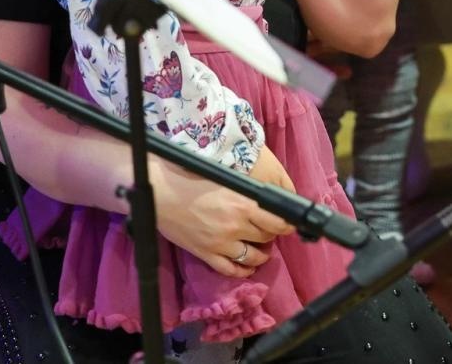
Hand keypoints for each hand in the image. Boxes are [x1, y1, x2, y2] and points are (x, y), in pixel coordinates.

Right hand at [150, 148, 294, 278]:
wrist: (163, 194)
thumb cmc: (192, 181)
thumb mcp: (227, 182)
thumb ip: (246, 195)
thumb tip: (265, 202)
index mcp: (244, 204)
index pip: (277, 221)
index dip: (286, 225)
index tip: (289, 225)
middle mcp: (236, 225)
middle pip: (266, 238)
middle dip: (271, 237)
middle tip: (270, 233)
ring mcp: (221, 243)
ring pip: (252, 257)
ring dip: (261, 256)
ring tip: (262, 252)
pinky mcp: (206, 254)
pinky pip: (230, 269)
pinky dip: (242, 271)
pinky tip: (247, 268)